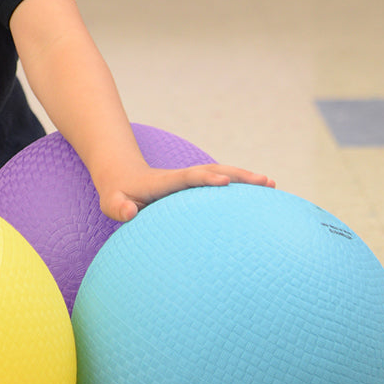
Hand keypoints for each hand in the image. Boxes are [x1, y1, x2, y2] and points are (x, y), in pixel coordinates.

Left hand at [97, 164, 275, 222]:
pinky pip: (219, 183)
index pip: (188, 178)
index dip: (205, 178)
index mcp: (164, 182)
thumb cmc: (118, 196)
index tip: (224, 181)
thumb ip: (118, 208)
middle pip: (213, 171)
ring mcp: (189, 179)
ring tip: (272, 184)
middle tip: (265, 181)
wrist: (121, 176)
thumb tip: (129, 212)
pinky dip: (239, 185)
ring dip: (244, 177)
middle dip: (238, 174)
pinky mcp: (194, 186)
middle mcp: (181, 177)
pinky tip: (259, 195)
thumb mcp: (111, 203)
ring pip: (221, 174)